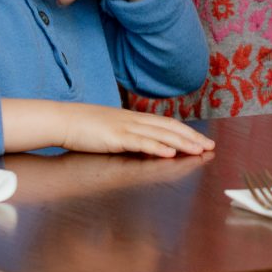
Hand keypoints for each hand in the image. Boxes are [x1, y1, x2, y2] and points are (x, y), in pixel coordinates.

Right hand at [58, 104, 213, 158]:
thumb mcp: (110, 129)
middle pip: (169, 127)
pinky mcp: (115, 137)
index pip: (166, 124)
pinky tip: (171, 153)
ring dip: (182, 143)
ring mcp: (125, 128)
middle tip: (210, 146)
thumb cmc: (82, 126)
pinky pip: (141, 142)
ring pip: (160, 134)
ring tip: (199, 150)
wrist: (61, 120)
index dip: (186, 131)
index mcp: (133, 118)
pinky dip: (158, 147)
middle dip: (192, 137)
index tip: (201, 140)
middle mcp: (133, 120)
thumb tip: (143, 144)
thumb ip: (128, 136)